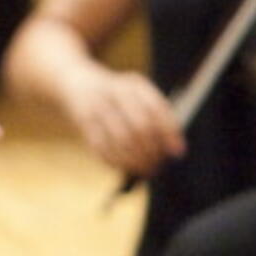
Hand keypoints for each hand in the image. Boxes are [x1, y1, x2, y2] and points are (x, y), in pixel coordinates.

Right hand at [64, 65, 181, 179]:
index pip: (157, 109)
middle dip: (151, 151)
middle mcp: (115, 93)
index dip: (169, 133)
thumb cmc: (118, 97)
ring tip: (145, 170)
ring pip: (121, 141)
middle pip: (139, 127)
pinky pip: (102, 148)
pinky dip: (116, 162)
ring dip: (135, 161)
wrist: (77, 84)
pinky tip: (125, 167)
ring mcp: (97, 108)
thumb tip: (175, 150)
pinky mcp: (83, 123)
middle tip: (157, 166)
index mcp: (134, 84)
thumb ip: (157, 117)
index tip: (178, 152)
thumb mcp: (137, 96)